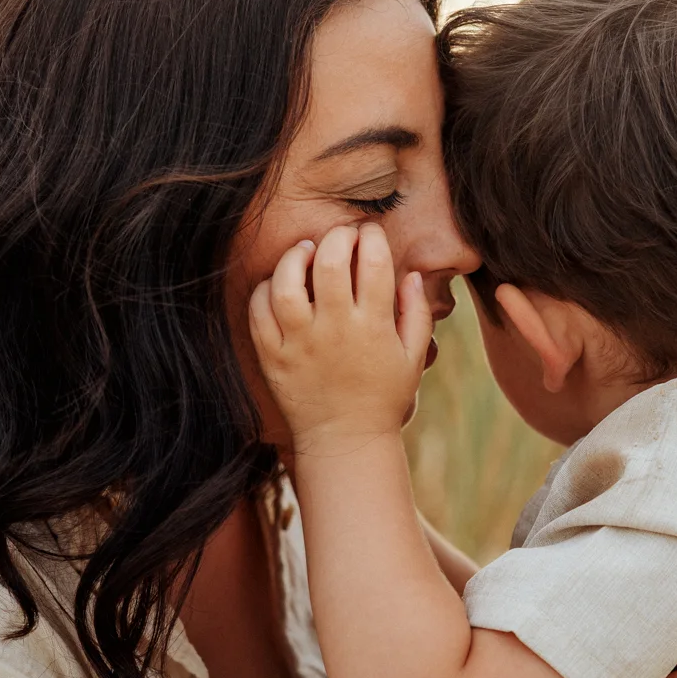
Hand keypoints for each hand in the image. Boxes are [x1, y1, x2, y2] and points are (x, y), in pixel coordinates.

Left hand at [249, 223, 433, 451]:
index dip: (371, 237)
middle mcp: (335, 330)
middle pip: (329, 262)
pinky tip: (281, 284)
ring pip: (286, 282)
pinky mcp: (273, 356)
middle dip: (337, 237)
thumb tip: (412, 274)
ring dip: (295, 257)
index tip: (370, 235)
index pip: (373, 261)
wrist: (344, 442)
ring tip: (306, 252)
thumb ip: (417, 313)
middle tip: (341, 238)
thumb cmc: (383, 398)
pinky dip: (267, 288)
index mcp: (373, 327)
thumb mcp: (413, 358)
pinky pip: (259, 310)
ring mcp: (300, 343)